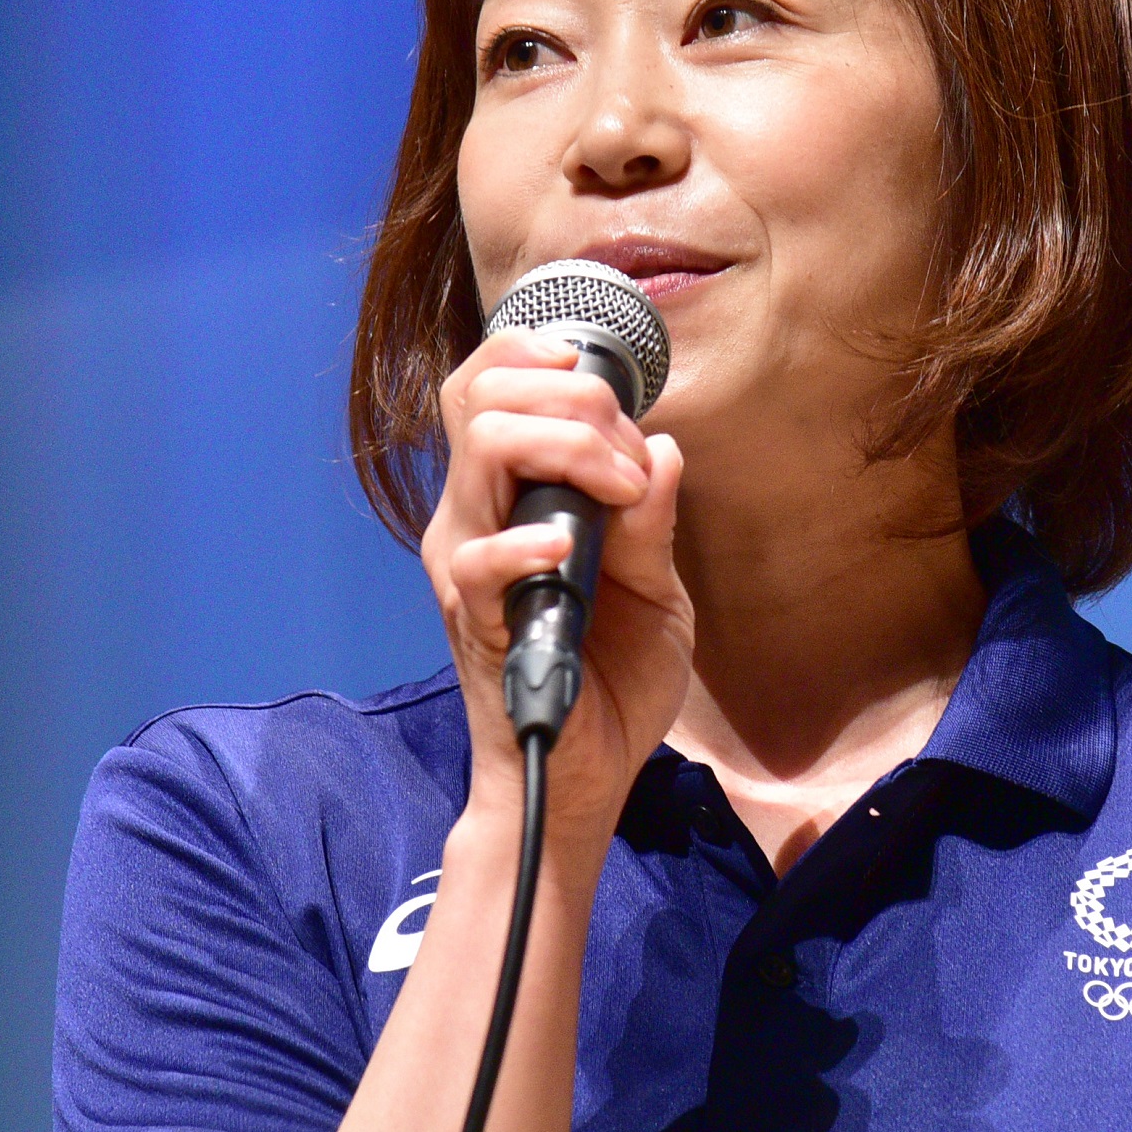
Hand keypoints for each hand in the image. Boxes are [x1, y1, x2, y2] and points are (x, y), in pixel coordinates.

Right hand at [422, 325, 691, 843]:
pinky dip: (526, 542)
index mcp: (511, 496)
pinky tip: (568, 551)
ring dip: (568, 446)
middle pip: (484, 394)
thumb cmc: (613, 681)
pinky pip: (478, 559)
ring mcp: (467, 564)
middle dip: (573, 396)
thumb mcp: (655, 589)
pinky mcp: (472, 618)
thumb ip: (651, 520)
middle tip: (628, 454)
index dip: (540, 357)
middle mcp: (475, 516)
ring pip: (482, 446)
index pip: (489, 385)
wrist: (584, 774)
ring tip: (619, 493)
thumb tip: (664, 448)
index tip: (610, 389)